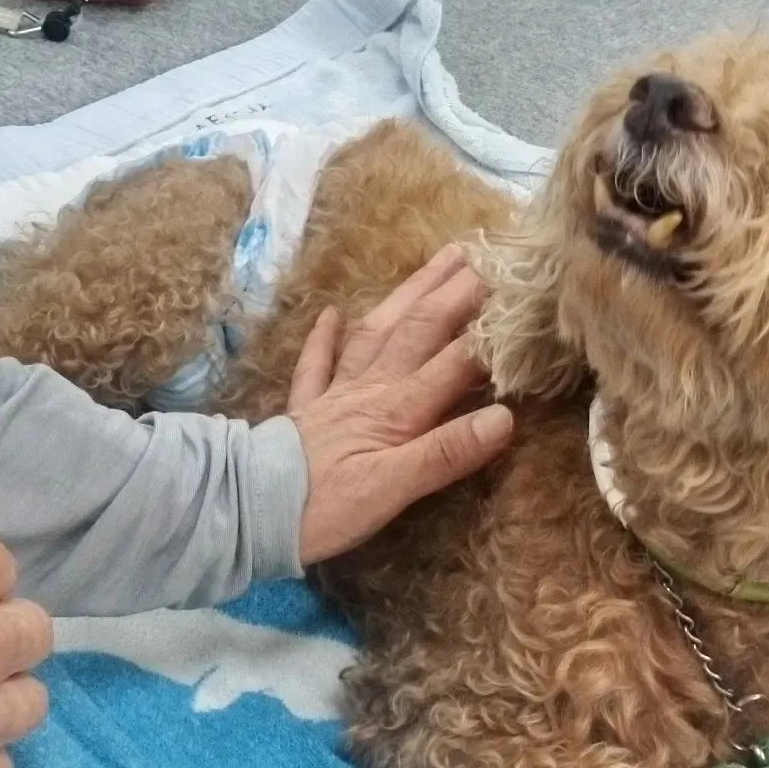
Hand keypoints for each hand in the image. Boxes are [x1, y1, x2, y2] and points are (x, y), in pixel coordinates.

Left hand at [289, 244, 514, 565]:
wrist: (248, 512)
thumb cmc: (325, 507)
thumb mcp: (393, 488)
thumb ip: (447, 452)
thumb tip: (504, 416)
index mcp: (397, 408)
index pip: (455, 360)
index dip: (490, 329)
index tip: (521, 296)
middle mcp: (370, 389)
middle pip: (419, 330)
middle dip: (454, 292)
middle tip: (485, 256)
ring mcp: (335, 395)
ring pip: (377, 331)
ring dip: (408, 295)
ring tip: (436, 261)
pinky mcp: (305, 411)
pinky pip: (316, 363)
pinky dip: (325, 337)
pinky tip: (331, 312)